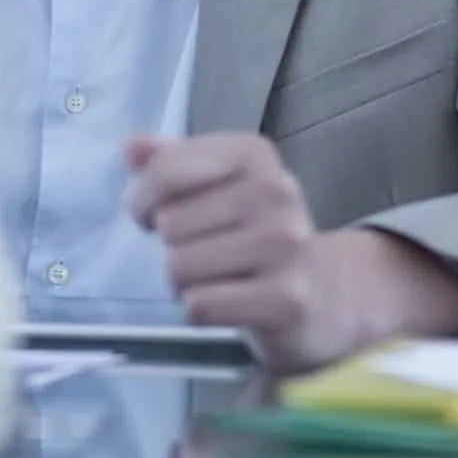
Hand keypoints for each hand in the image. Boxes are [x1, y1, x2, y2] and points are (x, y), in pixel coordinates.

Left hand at [124, 131, 457, 373]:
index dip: (143, 199)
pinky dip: (201, 310)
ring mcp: (286, 245)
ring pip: (180, 267)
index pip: (164, 170)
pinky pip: (201, 306)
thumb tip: (132, 148)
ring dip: (184, 281)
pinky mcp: (287, 299)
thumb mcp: (215, 185)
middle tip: (201, 250)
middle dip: (172, 245)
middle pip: (168, 224)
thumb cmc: (253, 232)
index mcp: (253, 153)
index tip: (154, 212)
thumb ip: (169, 161)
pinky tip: (230, 301)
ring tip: (217, 277)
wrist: (325, 293)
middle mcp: (276, 191)